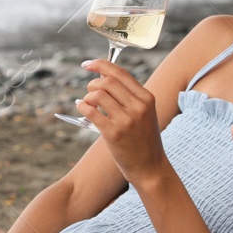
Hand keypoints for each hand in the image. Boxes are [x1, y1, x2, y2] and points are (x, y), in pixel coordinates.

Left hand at [75, 58, 169, 185]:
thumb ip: (129, 96)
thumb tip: (103, 77)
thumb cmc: (144, 140)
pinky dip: (82, 106)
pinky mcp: (114, 133)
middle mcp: (138, 106)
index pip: (120, 73)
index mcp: (147, 98)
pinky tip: (81, 107)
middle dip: (92, 83)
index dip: (100, 64)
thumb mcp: (144, 113)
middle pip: (107, 81)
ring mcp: (127, 120)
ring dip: (87, 96)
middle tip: (89, 92)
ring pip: (98, 94)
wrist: (150, 167)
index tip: (87, 64)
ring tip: (87, 103)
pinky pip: (91, 111)